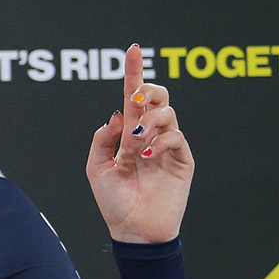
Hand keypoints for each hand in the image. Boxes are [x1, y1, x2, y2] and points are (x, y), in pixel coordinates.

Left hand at [87, 44, 192, 243]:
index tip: (132, 49)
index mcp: (128, 133)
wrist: (132, 229)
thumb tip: (117, 114)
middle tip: (134, 104)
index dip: (134, 73)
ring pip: (168, 112)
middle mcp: (150, 135)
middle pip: (158, 96)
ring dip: (148, 122)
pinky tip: (146, 156)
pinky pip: (177, 136)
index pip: (133, 98)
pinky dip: (160, 141)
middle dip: (146, 91)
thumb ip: (101, 140)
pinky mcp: (183, 159)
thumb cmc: (113, 201)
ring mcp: (168, 145)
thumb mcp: (95, 168)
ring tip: (135, 144)